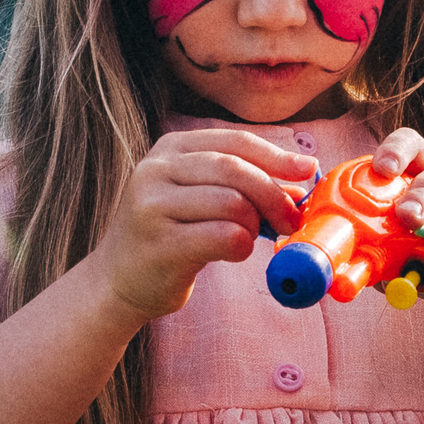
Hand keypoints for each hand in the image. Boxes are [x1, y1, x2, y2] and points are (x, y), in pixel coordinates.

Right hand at [88, 129, 317, 323]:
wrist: (116, 281)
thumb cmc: (168, 235)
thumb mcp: (197, 195)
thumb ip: (239, 183)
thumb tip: (299, 181)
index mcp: (169, 148)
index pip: (235, 141)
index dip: (277, 155)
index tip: (308, 170)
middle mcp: (156, 170)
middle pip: (236, 169)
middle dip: (273, 194)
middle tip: (290, 219)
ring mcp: (152, 206)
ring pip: (232, 203)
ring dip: (255, 224)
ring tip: (250, 237)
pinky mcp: (159, 244)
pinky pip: (222, 236)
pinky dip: (242, 245)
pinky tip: (234, 251)